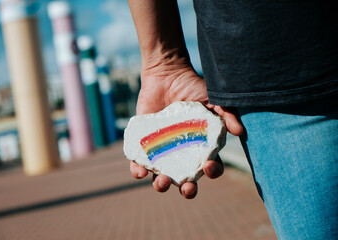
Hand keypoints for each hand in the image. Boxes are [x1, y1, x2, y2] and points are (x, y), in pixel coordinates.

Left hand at [130, 58, 243, 198]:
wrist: (167, 75)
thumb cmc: (193, 88)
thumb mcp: (213, 99)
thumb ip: (227, 113)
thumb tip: (240, 131)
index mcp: (200, 147)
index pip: (209, 166)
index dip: (211, 171)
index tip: (208, 166)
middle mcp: (182, 153)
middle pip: (186, 180)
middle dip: (188, 189)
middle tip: (187, 188)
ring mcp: (163, 150)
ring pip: (162, 176)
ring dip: (162, 185)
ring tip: (163, 183)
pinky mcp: (145, 144)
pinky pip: (140, 163)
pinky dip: (139, 170)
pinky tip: (140, 171)